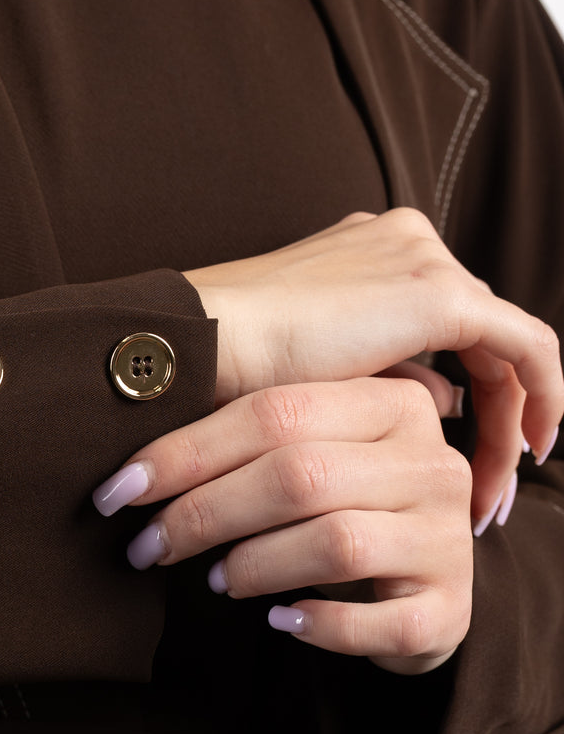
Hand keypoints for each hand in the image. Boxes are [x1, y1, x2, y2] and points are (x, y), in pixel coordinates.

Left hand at [92, 375, 476, 674]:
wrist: (416, 591)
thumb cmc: (337, 511)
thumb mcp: (305, 458)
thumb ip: (244, 442)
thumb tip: (130, 465)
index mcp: (393, 403)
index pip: (275, 412)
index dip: (186, 452)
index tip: (119, 489)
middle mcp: (432, 461)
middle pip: (300, 475)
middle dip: (206, 514)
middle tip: (150, 546)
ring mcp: (449, 536)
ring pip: (336, 542)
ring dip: (255, 565)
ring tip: (216, 580)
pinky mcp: (453, 609)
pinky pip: (379, 621)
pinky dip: (320, 625)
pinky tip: (281, 621)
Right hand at [180, 206, 562, 530]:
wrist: (204, 343)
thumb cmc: (233, 366)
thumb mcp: (320, 374)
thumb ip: (387, 377)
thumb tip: (444, 401)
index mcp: (369, 251)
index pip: (442, 322)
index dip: (461, 390)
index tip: (457, 454)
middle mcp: (405, 242)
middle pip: (479, 335)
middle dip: (493, 412)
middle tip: (491, 486)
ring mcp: (424, 260)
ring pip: (504, 346)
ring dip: (510, 420)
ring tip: (497, 491)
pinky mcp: (440, 294)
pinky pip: (525, 349)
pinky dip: (540, 398)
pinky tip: (530, 452)